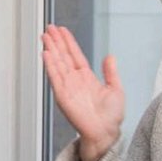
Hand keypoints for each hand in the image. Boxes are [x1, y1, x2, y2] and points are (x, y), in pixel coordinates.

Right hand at [40, 26, 124, 160]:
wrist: (105, 132)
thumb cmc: (111, 117)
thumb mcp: (116, 89)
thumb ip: (110, 72)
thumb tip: (110, 56)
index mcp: (86, 77)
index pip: (75, 55)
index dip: (68, 42)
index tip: (62, 30)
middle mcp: (75, 81)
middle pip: (63, 56)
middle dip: (56, 41)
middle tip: (49, 28)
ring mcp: (68, 87)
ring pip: (57, 63)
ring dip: (51, 49)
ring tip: (45, 36)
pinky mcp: (63, 96)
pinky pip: (55, 77)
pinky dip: (50, 65)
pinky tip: (46, 54)